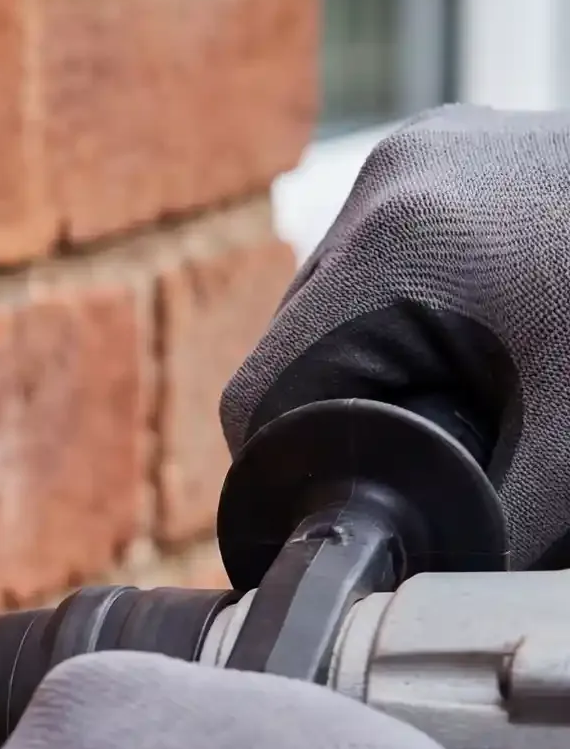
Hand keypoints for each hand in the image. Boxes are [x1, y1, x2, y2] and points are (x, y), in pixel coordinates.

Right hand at [223, 105, 569, 567]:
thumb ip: (483, 518)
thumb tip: (400, 598)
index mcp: (404, 244)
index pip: (265, 399)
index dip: (296, 475)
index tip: (354, 512)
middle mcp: (391, 178)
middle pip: (291, 351)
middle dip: (348, 421)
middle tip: (435, 459)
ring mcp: (419, 151)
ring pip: (328, 307)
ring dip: (377, 369)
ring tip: (475, 397)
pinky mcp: (448, 150)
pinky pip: (379, 263)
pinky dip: (411, 319)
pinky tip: (482, 345)